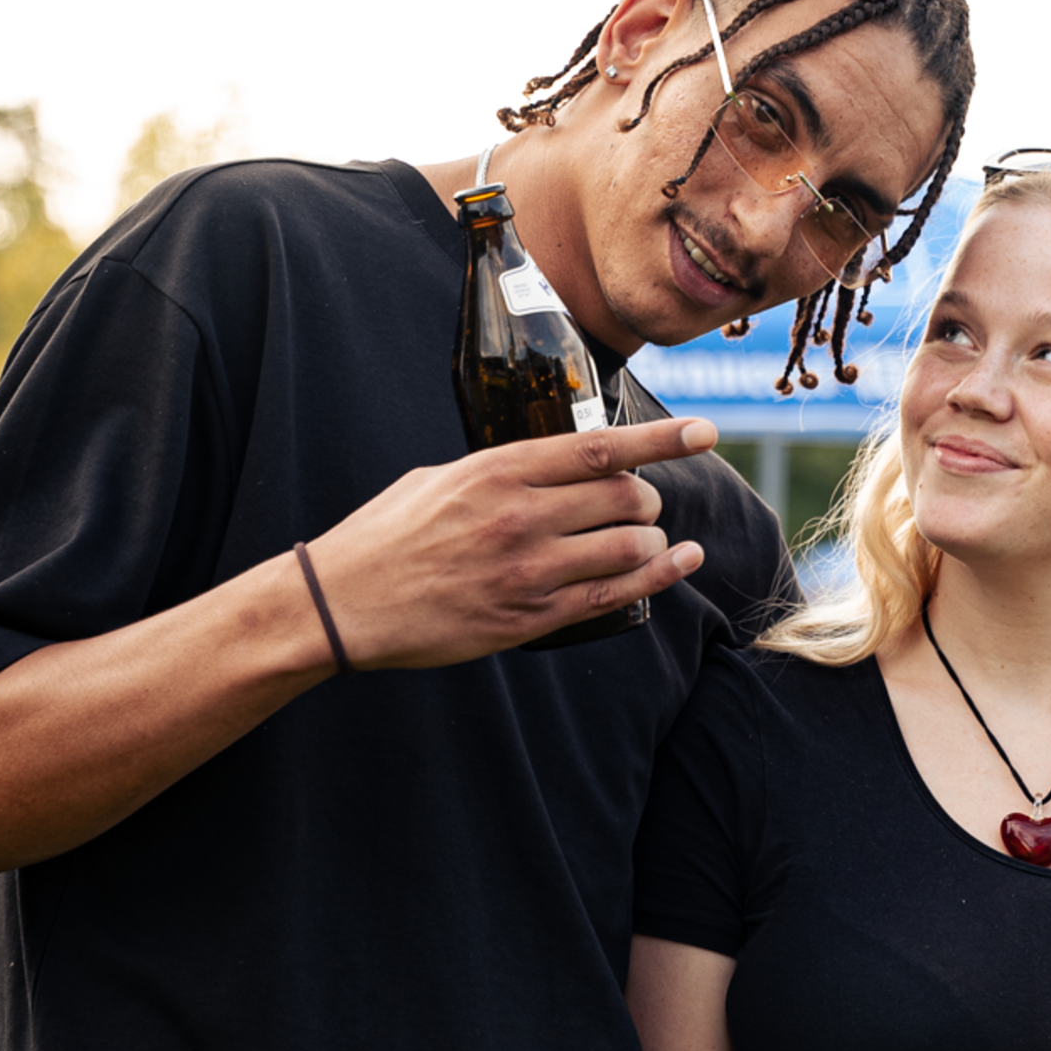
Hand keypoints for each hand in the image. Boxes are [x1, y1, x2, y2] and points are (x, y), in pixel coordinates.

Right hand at [308, 417, 718, 667]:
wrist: (344, 603)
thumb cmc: (386, 536)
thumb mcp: (440, 479)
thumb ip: (501, 470)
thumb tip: (550, 465)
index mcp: (498, 471)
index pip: (600, 449)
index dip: (662, 441)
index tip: (706, 432)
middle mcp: (520, 517)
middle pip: (624, 497)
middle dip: (647, 498)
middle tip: (641, 504)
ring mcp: (528, 571)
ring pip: (627, 547)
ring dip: (650, 540)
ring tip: (644, 539)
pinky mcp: (530, 618)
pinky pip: (613, 596)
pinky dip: (657, 577)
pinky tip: (679, 563)